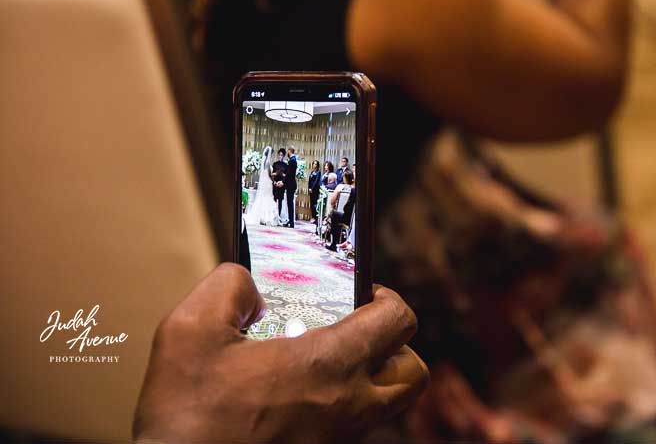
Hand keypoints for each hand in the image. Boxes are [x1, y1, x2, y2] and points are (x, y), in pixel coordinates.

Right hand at [133, 264, 428, 442]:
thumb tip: (249, 283)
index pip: (399, 321)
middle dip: (394, 344)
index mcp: (328, 365)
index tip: (360, 293)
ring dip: (373, 377)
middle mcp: (347, 407)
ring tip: (325, 363)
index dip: (386, 297)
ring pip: (389, 404)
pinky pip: (355, 427)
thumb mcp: (190, 330)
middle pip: (413, 372)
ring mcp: (338, 439)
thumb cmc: (187, 417)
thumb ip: (228, 287)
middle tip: (355, 330)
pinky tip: (295, 395)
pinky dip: (342, 405)